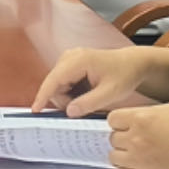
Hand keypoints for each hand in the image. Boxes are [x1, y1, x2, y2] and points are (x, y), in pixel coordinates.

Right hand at [30, 45, 152, 116]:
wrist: (132, 63)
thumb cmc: (124, 75)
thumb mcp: (111, 93)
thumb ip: (89, 103)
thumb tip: (69, 112)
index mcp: (78, 60)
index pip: (54, 80)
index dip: (43, 96)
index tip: (35, 111)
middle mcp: (69, 57)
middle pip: (55, 85)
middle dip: (65, 101)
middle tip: (85, 111)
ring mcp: (69, 59)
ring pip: (58, 85)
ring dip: (69, 98)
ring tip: (90, 102)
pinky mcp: (70, 64)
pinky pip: (63, 83)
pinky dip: (71, 93)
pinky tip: (86, 96)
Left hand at [106, 103, 168, 168]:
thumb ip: (149, 113)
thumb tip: (137, 118)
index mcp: (142, 118)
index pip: (112, 118)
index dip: (121, 121)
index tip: (128, 123)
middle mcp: (135, 139)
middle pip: (112, 138)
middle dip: (123, 137)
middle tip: (137, 139)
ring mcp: (139, 161)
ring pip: (113, 157)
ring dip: (123, 155)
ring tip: (138, 154)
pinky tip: (138, 168)